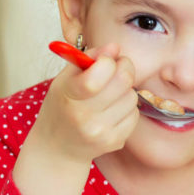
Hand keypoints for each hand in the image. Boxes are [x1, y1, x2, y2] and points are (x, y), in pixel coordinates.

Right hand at [31, 42, 139, 164]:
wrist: (58, 146)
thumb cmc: (62, 106)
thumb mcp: (65, 79)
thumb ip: (89, 59)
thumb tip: (114, 47)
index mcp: (69, 95)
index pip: (99, 73)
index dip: (108, 61)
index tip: (105, 60)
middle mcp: (85, 116)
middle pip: (123, 81)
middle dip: (125, 68)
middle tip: (118, 68)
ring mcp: (101, 132)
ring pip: (132, 97)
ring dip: (125, 91)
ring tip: (110, 95)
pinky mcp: (115, 141)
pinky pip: (135, 114)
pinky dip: (127, 109)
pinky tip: (112, 111)